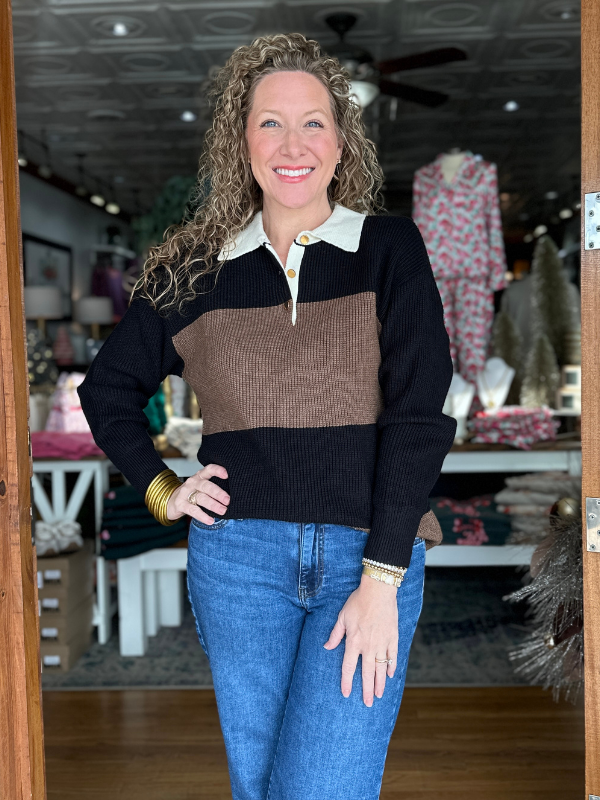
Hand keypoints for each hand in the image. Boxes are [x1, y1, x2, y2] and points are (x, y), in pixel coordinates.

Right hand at [166, 463, 229, 523]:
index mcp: (199, 476)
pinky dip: (202, 516)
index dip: (217, 470)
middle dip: (218, 493)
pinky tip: (210, 521)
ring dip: (213, 505)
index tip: (227, 474)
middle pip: (206, 486)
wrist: (171, 501)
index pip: (209, 469)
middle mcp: (192, 482)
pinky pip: (192, 510)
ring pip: (201, 498)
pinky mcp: (180, 504)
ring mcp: (185, 493)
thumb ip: (214, 487)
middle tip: (228, 500)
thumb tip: (236, 494)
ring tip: (223, 511)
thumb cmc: (193, 494)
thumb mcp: (202, 487)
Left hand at [323, 574, 398, 706]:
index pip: (348, 667)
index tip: (346, 693)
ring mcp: (382, 643)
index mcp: (354, 641)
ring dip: (380, 683)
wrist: (378, 591)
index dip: (346, 681)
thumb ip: (335, 634)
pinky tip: (390, 675)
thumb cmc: (358, 602)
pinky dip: (392, 666)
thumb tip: (327, 646)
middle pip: (366, 673)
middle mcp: (368, 646)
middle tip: (367, 703)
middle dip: (366, 690)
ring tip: (378, 695)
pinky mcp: (392, 638)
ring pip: (381, 668)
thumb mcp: (342, 616)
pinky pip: (393, 656)